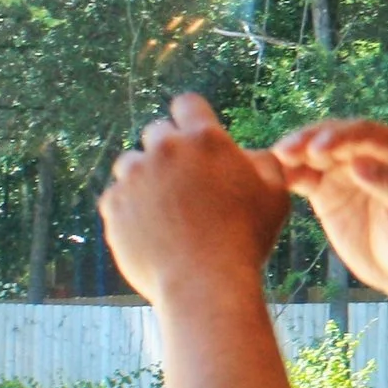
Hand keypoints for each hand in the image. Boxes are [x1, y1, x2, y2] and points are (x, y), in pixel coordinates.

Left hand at [101, 93, 289, 307]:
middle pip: (157, 132)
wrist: (205, 284)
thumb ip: (263, 162)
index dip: (192, 119)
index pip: (187, 104)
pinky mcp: (112, 205)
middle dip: (169, 151)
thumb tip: (247, 153)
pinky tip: (151, 230)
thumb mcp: (275, 195)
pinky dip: (129, 208)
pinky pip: (116, 196)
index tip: (195, 139)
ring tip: (165, 209)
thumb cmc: (246, 239)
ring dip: (145, 178)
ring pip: (132, 163)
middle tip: (185, 184)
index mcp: (204, 139)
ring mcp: (134, 177)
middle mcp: (164, 149)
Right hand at [270, 119, 387, 301]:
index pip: (367, 134)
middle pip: (336, 136)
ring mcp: (346, 169)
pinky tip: (273, 176)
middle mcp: (372, 152)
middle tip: (287, 150)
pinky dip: (288, 174)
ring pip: (315, 152)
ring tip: (277, 158)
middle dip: (311, 140)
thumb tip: (357, 164)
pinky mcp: (326, 190)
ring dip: (295, 152)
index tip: (318, 149)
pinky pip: (303, 176)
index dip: (341, 137)